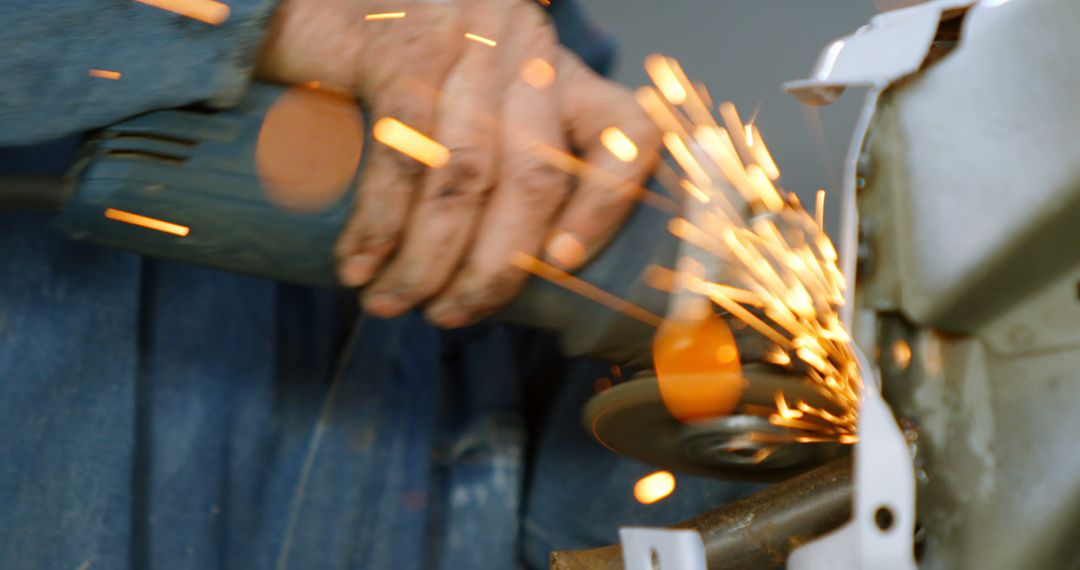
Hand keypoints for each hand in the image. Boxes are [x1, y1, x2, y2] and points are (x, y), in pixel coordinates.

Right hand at [257, 0, 659, 326]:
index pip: (627, 133)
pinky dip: (378, 223)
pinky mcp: (399, 42)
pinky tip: (358, 263)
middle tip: (452, 313)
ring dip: (427, 259)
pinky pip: (401, 152)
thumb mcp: (473, 103)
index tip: (561, 266)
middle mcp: (525, 47)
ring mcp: (466, 38)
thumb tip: (504, 272)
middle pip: (537, 176)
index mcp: (559, 69)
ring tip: (391, 302)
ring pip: (467, 174)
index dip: (606, 210)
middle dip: (493, 268)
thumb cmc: (399, 69)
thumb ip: (504, 161)